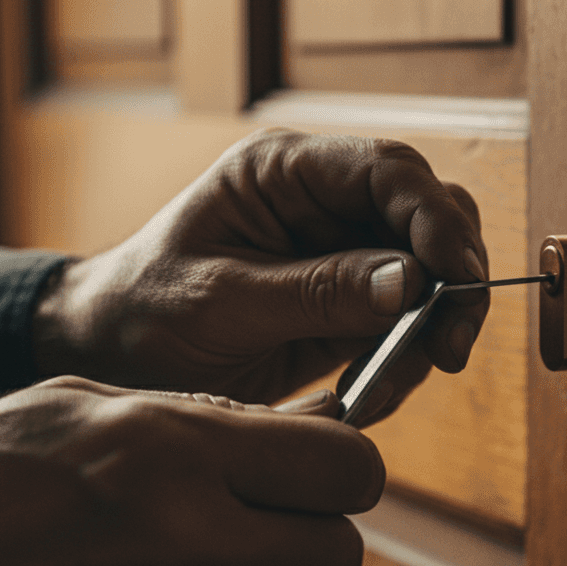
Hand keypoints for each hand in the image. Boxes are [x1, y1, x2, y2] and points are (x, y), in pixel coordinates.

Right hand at [0, 378, 379, 565]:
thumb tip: (284, 433)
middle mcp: (190, 548)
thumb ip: (196, 419)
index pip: (348, 469)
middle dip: (311, 530)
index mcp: (176, 455)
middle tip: (259, 511)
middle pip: (339, 556)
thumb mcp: (79, 407)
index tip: (318, 463)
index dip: (344, 464)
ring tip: (173, 555)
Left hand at [33, 129, 489, 421]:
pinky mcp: (348, 303)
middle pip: (428, 216)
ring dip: (432, 328)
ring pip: (431, 271)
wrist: (110, 354)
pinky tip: (370, 394)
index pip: (389, 170)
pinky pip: (407, 321)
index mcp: (284, 171)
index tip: (456, 279)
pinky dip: (406, 359)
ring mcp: (341, 252)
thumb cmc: (144, 310)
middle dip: (452, 279)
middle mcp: (322, 201)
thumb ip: (315, 290)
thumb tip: (410, 283)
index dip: (436, 219)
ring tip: (391, 386)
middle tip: (449, 347)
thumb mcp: (221, 302)